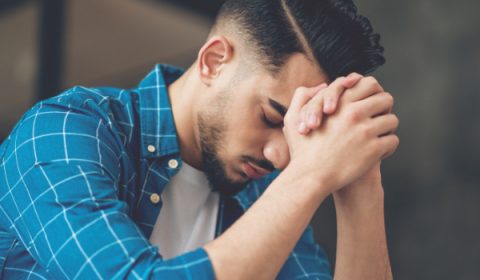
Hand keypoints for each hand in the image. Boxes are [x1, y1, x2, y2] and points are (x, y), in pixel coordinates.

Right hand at [283, 76, 398, 193]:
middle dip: (383, 108)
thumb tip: (321, 86)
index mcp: (339, 104)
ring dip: (386, 128)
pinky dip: (387, 147)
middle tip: (378, 118)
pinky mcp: (373, 150)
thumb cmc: (302, 151)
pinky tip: (377, 152)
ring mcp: (365, 131)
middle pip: (386, 99)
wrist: (310, 177)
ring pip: (392, 120)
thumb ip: (302, 97)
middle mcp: (354, 114)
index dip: (373, 92)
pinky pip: (392, 140)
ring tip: (377, 137)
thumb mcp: (292, 119)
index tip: (370, 102)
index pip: (369, 84)